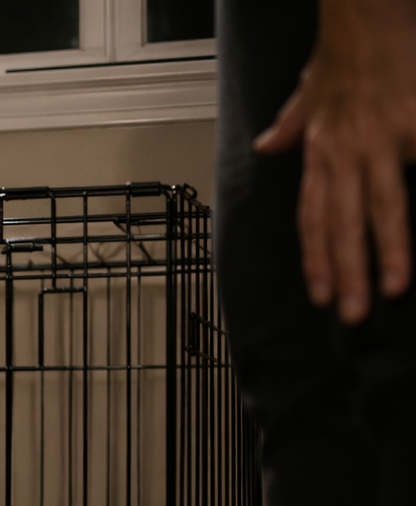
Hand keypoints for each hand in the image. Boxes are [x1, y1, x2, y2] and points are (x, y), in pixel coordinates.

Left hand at [254, 0, 415, 322]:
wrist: (367, 14)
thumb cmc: (346, 52)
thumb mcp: (308, 92)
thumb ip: (291, 124)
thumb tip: (265, 146)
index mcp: (320, 151)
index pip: (312, 216)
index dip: (316, 257)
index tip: (321, 294)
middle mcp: (342, 152)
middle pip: (340, 222)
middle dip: (345, 271)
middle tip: (350, 314)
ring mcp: (378, 140)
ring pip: (380, 205)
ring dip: (386, 250)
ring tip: (392, 288)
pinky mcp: (412, 125)